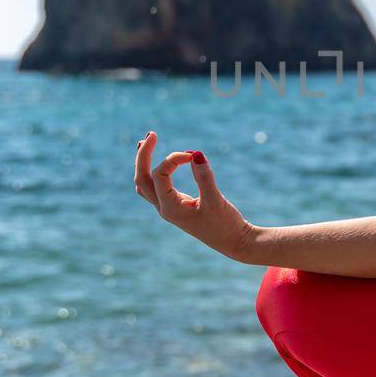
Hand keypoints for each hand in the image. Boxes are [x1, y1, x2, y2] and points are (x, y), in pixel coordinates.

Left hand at [134, 131, 255, 262]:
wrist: (234, 242)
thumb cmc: (226, 224)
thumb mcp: (216, 200)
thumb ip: (205, 177)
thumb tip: (196, 154)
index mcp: (171, 208)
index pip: (160, 175)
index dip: (173, 159)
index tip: (193, 155)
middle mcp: (165, 208)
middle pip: (142, 179)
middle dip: (144, 156)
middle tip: (151, 134)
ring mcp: (169, 208)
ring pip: (145, 184)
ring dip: (144, 164)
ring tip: (145, 143)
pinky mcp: (177, 206)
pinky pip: (156, 187)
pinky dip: (154, 172)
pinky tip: (162, 163)